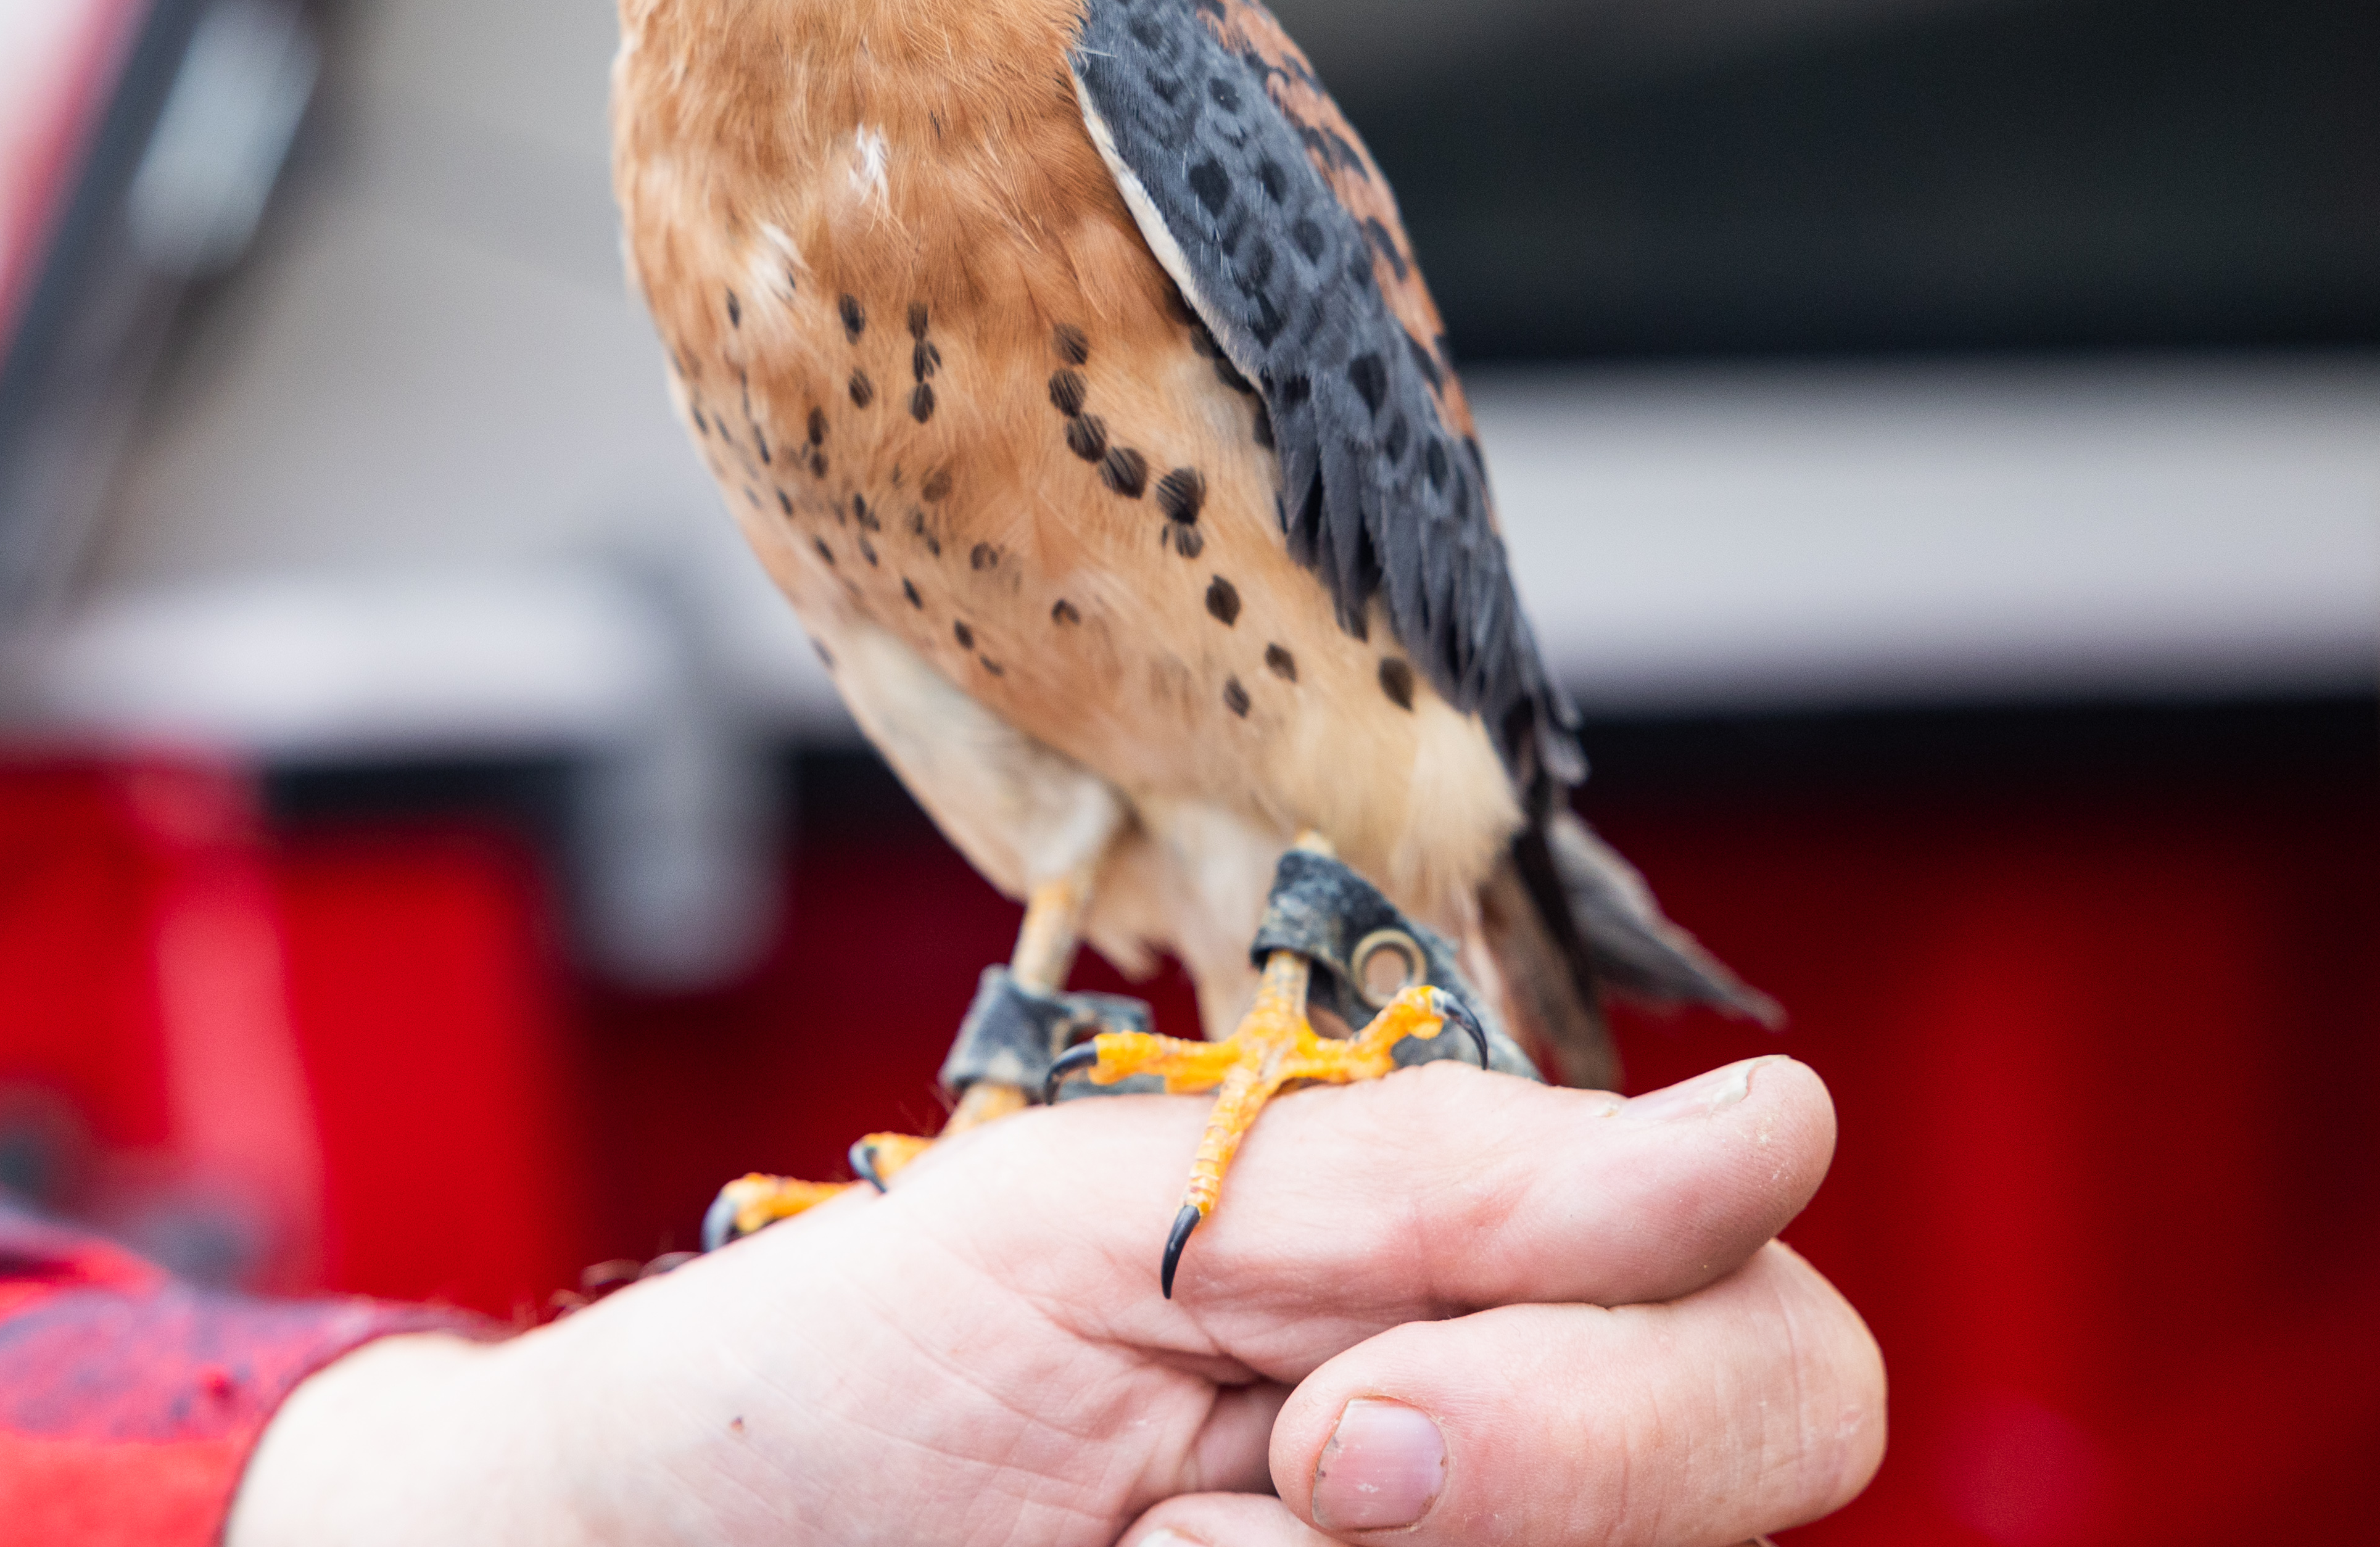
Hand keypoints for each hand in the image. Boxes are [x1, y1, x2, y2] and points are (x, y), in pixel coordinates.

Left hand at [234, 1057, 1882, 1546]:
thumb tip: (1771, 1136)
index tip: (1347, 1419)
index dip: (1618, 1398)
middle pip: (1737, 1483)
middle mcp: (1503, 1457)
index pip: (1772, 1344)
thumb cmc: (857, 1367)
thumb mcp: (1117, 1223)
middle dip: (1518, 1490)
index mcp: (1472, 1285)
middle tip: (1251, 1493)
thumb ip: (1449, 1190)